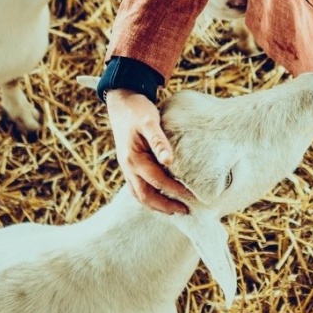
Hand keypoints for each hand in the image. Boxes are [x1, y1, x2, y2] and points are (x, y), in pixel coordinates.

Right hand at [105, 90, 193, 215]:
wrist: (121, 102)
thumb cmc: (138, 110)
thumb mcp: (149, 122)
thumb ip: (159, 142)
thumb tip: (168, 161)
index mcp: (133, 159)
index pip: (157, 181)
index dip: (174, 191)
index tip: (191, 197)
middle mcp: (128, 167)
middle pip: (145, 196)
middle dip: (164, 206)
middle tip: (185, 211)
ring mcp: (126, 167)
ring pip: (139, 194)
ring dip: (156, 205)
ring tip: (174, 209)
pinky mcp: (129, 165)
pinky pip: (137, 187)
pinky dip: (149, 196)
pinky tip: (161, 197)